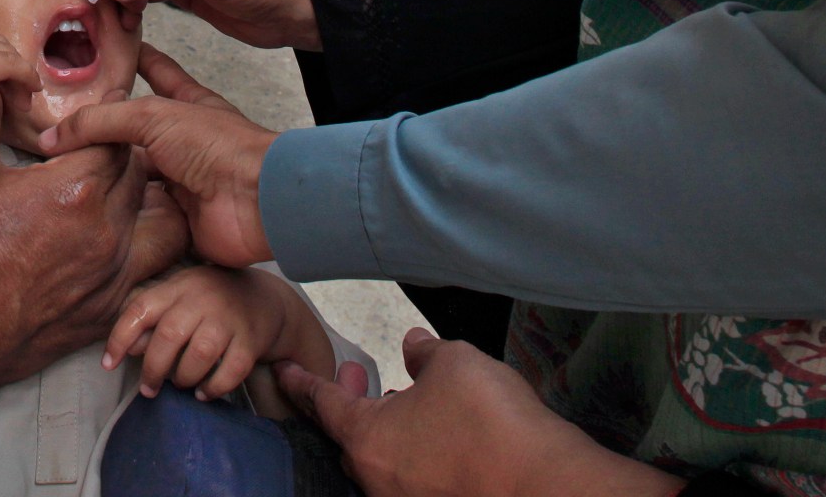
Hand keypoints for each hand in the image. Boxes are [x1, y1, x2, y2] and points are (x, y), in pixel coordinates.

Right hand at [0, 91, 183, 391]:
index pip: (114, 140)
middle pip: (137, 176)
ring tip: (116, 194)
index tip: (98, 113)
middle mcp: (105, 231)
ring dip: (141, 203)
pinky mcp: (108, 309)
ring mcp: (112, 275)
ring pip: (154, 223)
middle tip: (102, 149)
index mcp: (74, 190)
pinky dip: (134, 248)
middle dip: (123, 157)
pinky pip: (143, 268)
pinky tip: (108, 242)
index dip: (105, 122)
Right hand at [43, 47, 275, 267]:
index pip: (157, 73)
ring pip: (134, 179)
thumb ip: (102, 121)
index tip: (114, 48)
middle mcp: (183, 143)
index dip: (137, 59)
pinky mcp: (177, 221)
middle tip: (62, 128)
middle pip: (136, 134)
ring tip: (62, 175)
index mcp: (186, 106)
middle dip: (105, 133)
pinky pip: (139, 219)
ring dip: (108, 180)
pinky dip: (117, 219)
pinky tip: (88, 216)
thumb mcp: (154, 116)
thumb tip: (54, 136)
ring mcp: (181, 183)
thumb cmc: (220, 147)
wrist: (256, 203)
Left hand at [105, 264, 297, 399]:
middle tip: (149, 387)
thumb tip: (129, 349)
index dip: (120, 337)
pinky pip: (230, 371)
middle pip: (169, 335)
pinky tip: (204, 392)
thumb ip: (152, 321)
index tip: (108, 364)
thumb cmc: (210, 302)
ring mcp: (228, 319)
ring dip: (183, 378)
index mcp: (178, 286)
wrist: (265, 299)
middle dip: (153, 369)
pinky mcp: (251, 340)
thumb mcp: (179, 300)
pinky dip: (213, 388)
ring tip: (180, 384)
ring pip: (199, 354)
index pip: (141, 308)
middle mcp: (203, 299)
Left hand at [277, 330, 684, 496]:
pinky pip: (412, 476)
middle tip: (357, 375)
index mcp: (366, 438)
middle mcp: (378, 477)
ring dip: (389, 427)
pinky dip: (414, 450)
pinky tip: (440, 431)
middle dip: (353, 402)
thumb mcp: (454, 364)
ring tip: (407, 399)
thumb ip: (425, 352)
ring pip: (383, 459)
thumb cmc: (491, 422)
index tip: (282, 370)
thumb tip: (413, 343)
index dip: (303, 381)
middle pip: (350, 437)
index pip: (322, 403)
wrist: (542, 482)